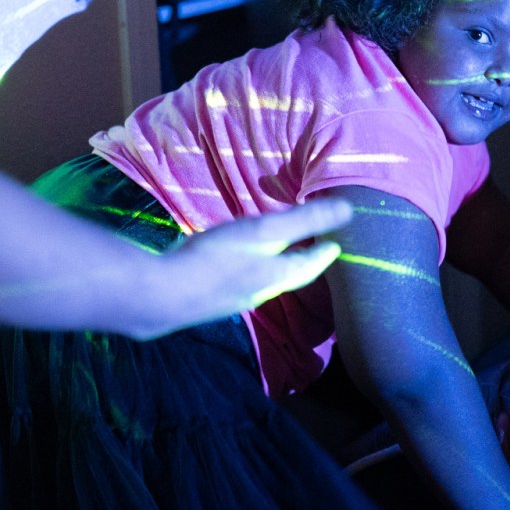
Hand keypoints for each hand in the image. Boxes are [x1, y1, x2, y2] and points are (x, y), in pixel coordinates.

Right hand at [146, 198, 350, 336]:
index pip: (309, 265)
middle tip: (313, 252)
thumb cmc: (215, 259)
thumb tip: (349, 210)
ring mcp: (231, 298)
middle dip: (302, 264)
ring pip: (262, 282)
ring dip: (274, 269)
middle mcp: (258, 291)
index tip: (335, 245)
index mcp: (275, 276)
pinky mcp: (206, 299)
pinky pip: (236, 283)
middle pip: (288, 277)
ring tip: (275, 257)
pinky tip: (231, 266)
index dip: (324, 253)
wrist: (160, 296)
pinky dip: (245, 272)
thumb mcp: (263, 232)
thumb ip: (303, 221)